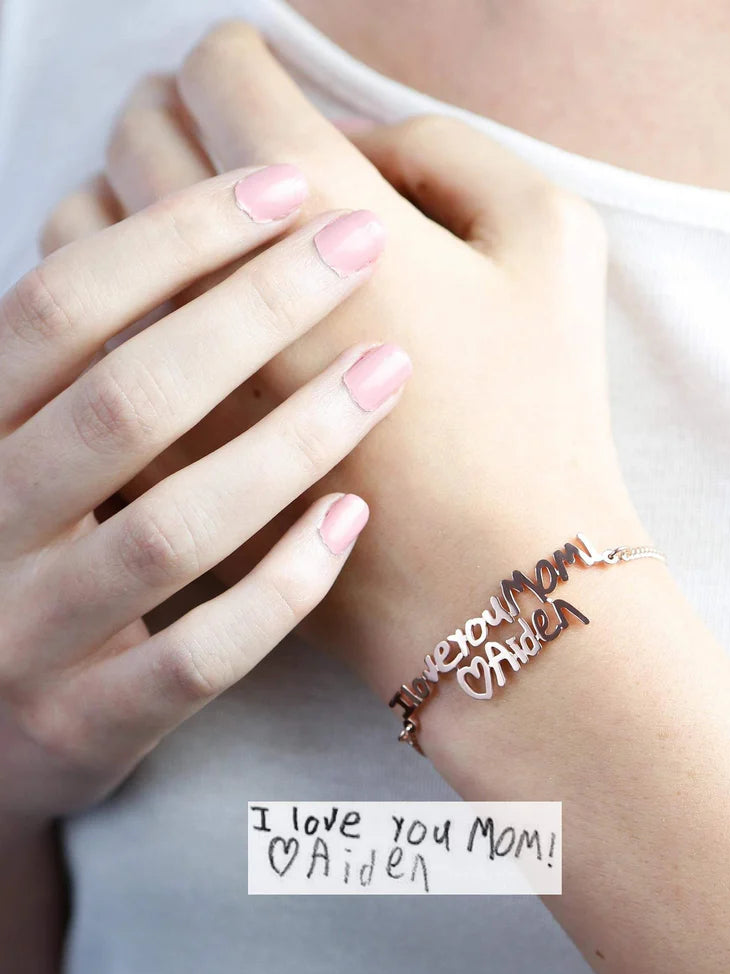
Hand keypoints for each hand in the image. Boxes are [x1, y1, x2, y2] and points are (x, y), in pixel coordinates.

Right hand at [1, 166, 409, 821]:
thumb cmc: (32, 556)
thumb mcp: (27, 446)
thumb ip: (83, 366)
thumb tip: (193, 235)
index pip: (61, 305)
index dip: (171, 234)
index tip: (285, 186)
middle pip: (126, 398)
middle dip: (251, 310)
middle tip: (359, 246)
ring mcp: (33, 631)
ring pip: (170, 528)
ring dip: (289, 441)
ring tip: (386, 371)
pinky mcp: (87, 724)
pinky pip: (197, 657)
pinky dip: (280, 586)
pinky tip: (352, 519)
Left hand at [43, 24, 652, 734]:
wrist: (493, 584)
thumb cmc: (538, 415)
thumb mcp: (553, 240)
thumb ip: (451, 150)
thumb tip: (356, 140)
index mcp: (320, 210)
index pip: (222, 75)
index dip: (236, 54)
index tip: (253, 67)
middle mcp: (217, 283)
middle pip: (137, 143)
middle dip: (167, 110)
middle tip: (207, 118)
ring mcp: (169, 377)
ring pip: (77, 243)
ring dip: (115, 200)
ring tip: (164, 208)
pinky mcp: (151, 463)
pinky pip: (75, 356)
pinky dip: (101, 309)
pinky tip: (149, 313)